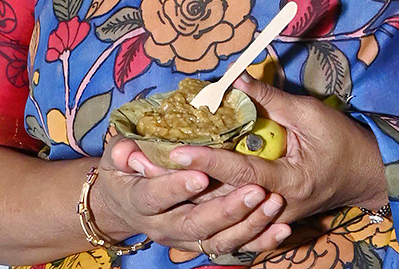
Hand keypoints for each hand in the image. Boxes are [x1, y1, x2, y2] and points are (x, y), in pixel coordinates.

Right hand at [89, 136, 289, 256]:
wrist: (125, 206)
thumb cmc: (124, 172)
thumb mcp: (116, 156)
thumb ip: (123, 151)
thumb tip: (128, 151)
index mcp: (139, 201)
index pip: (156, 197)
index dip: (176, 188)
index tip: (200, 175)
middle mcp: (162, 227)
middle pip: (194, 224)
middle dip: (226, 209)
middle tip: (254, 190)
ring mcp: (186, 239)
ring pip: (218, 240)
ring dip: (248, 224)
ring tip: (273, 203)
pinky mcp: (205, 243)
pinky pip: (235, 247)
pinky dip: (260, 241)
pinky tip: (282, 229)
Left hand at [168, 75, 387, 228]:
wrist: (368, 175)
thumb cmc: (343, 141)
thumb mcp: (311, 115)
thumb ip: (272, 100)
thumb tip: (236, 80)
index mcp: (290, 182)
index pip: (240, 172)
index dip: (208, 159)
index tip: (179, 148)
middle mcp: (277, 206)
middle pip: (224, 200)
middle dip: (188, 183)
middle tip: (151, 167)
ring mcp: (272, 217)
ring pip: (225, 214)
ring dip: (193, 196)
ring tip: (158, 178)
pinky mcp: (268, 216)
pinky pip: (235, 216)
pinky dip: (210, 205)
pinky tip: (183, 193)